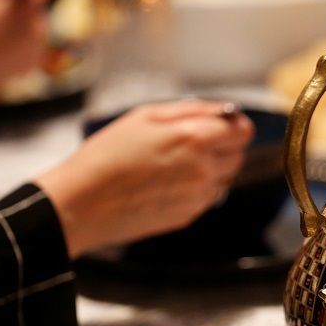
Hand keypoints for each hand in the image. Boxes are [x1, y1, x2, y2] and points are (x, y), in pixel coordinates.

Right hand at [0, 0, 58, 92]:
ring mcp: (38, 44)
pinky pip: (35, 44)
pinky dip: (23, 42)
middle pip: (38, 7)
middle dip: (24, 8)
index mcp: (24, 4)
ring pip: (37, 26)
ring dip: (23, 25)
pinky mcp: (36, 60)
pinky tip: (5, 45)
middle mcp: (37, 24)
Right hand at [35, 100, 254, 257]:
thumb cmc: (107, 154)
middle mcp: (204, 169)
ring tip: (172, 165)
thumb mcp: (145, 116)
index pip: (243, 131)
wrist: (82, 203)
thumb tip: (225, 110)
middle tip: (188, 143)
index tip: (220, 124)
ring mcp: (199, 196)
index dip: (232, 125)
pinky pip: (207, 197)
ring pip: (224, 178)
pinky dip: (195, 189)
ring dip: (210, 169)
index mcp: (195, 138)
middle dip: (222, 146)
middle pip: (238, 155)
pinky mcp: (189, 215)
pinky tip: (165, 184)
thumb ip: (192, 110)